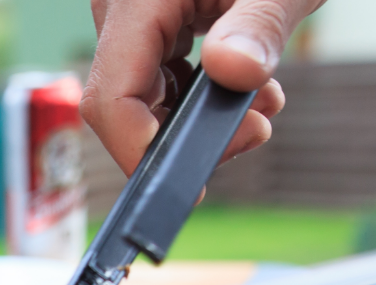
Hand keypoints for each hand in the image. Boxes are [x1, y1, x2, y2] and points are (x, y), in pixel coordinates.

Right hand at [81, 0, 320, 173]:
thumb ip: (258, 24)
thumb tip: (234, 72)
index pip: (111, 92)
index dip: (138, 146)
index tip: (188, 176)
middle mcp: (120, 6)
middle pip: (124, 102)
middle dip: (184, 135)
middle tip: (255, 132)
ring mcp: (132, 16)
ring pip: (141, 96)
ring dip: (198, 119)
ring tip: (264, 106)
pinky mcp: (150, 22)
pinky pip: (157, 76)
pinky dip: (199, 95)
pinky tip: (247, 88)